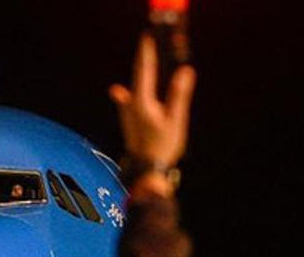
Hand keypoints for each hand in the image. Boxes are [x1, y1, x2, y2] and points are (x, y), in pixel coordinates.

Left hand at [109, 34, 195, 168]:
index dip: (146, 53)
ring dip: (137, 74)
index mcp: (142, 101)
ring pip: (131, 88)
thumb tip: (185, 72)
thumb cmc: (161, 147)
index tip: (147, 38)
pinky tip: (118, 92)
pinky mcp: (128, 122)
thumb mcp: (175, 120)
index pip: (144, 70)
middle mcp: (131, 105)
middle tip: (145, 45)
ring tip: (138, 62)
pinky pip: (127, 101)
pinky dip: (128, 92)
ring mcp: (127, 114)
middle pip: (137, 76)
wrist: (146, 170)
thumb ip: (178, 95)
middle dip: (142, 60)